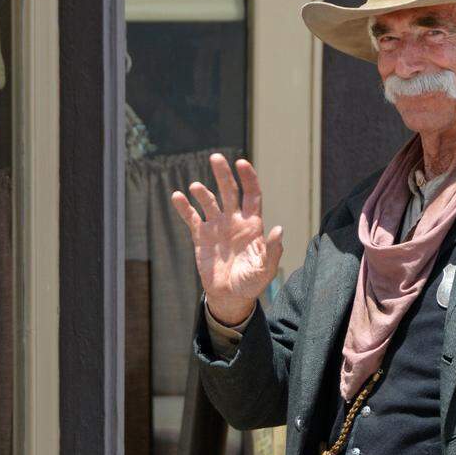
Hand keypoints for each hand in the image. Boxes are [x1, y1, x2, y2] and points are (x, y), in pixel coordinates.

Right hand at [171, 153, 281, 325]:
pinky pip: (191, 217)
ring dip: (202, 192)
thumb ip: (272, 250)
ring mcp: (216, 226)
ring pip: (208, 201)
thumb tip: (278, 229)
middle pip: (229, 191)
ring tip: (196, 188)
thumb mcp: (265, 270)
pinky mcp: (201, 236)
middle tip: (216, 157)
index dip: (248, 178)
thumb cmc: (251, 283)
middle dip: (223, 174)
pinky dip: (183, 206)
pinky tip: (177, 197)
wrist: (230, 297)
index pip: (252, 194)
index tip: (242, 163)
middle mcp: (234, 220)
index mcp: (252, 225)